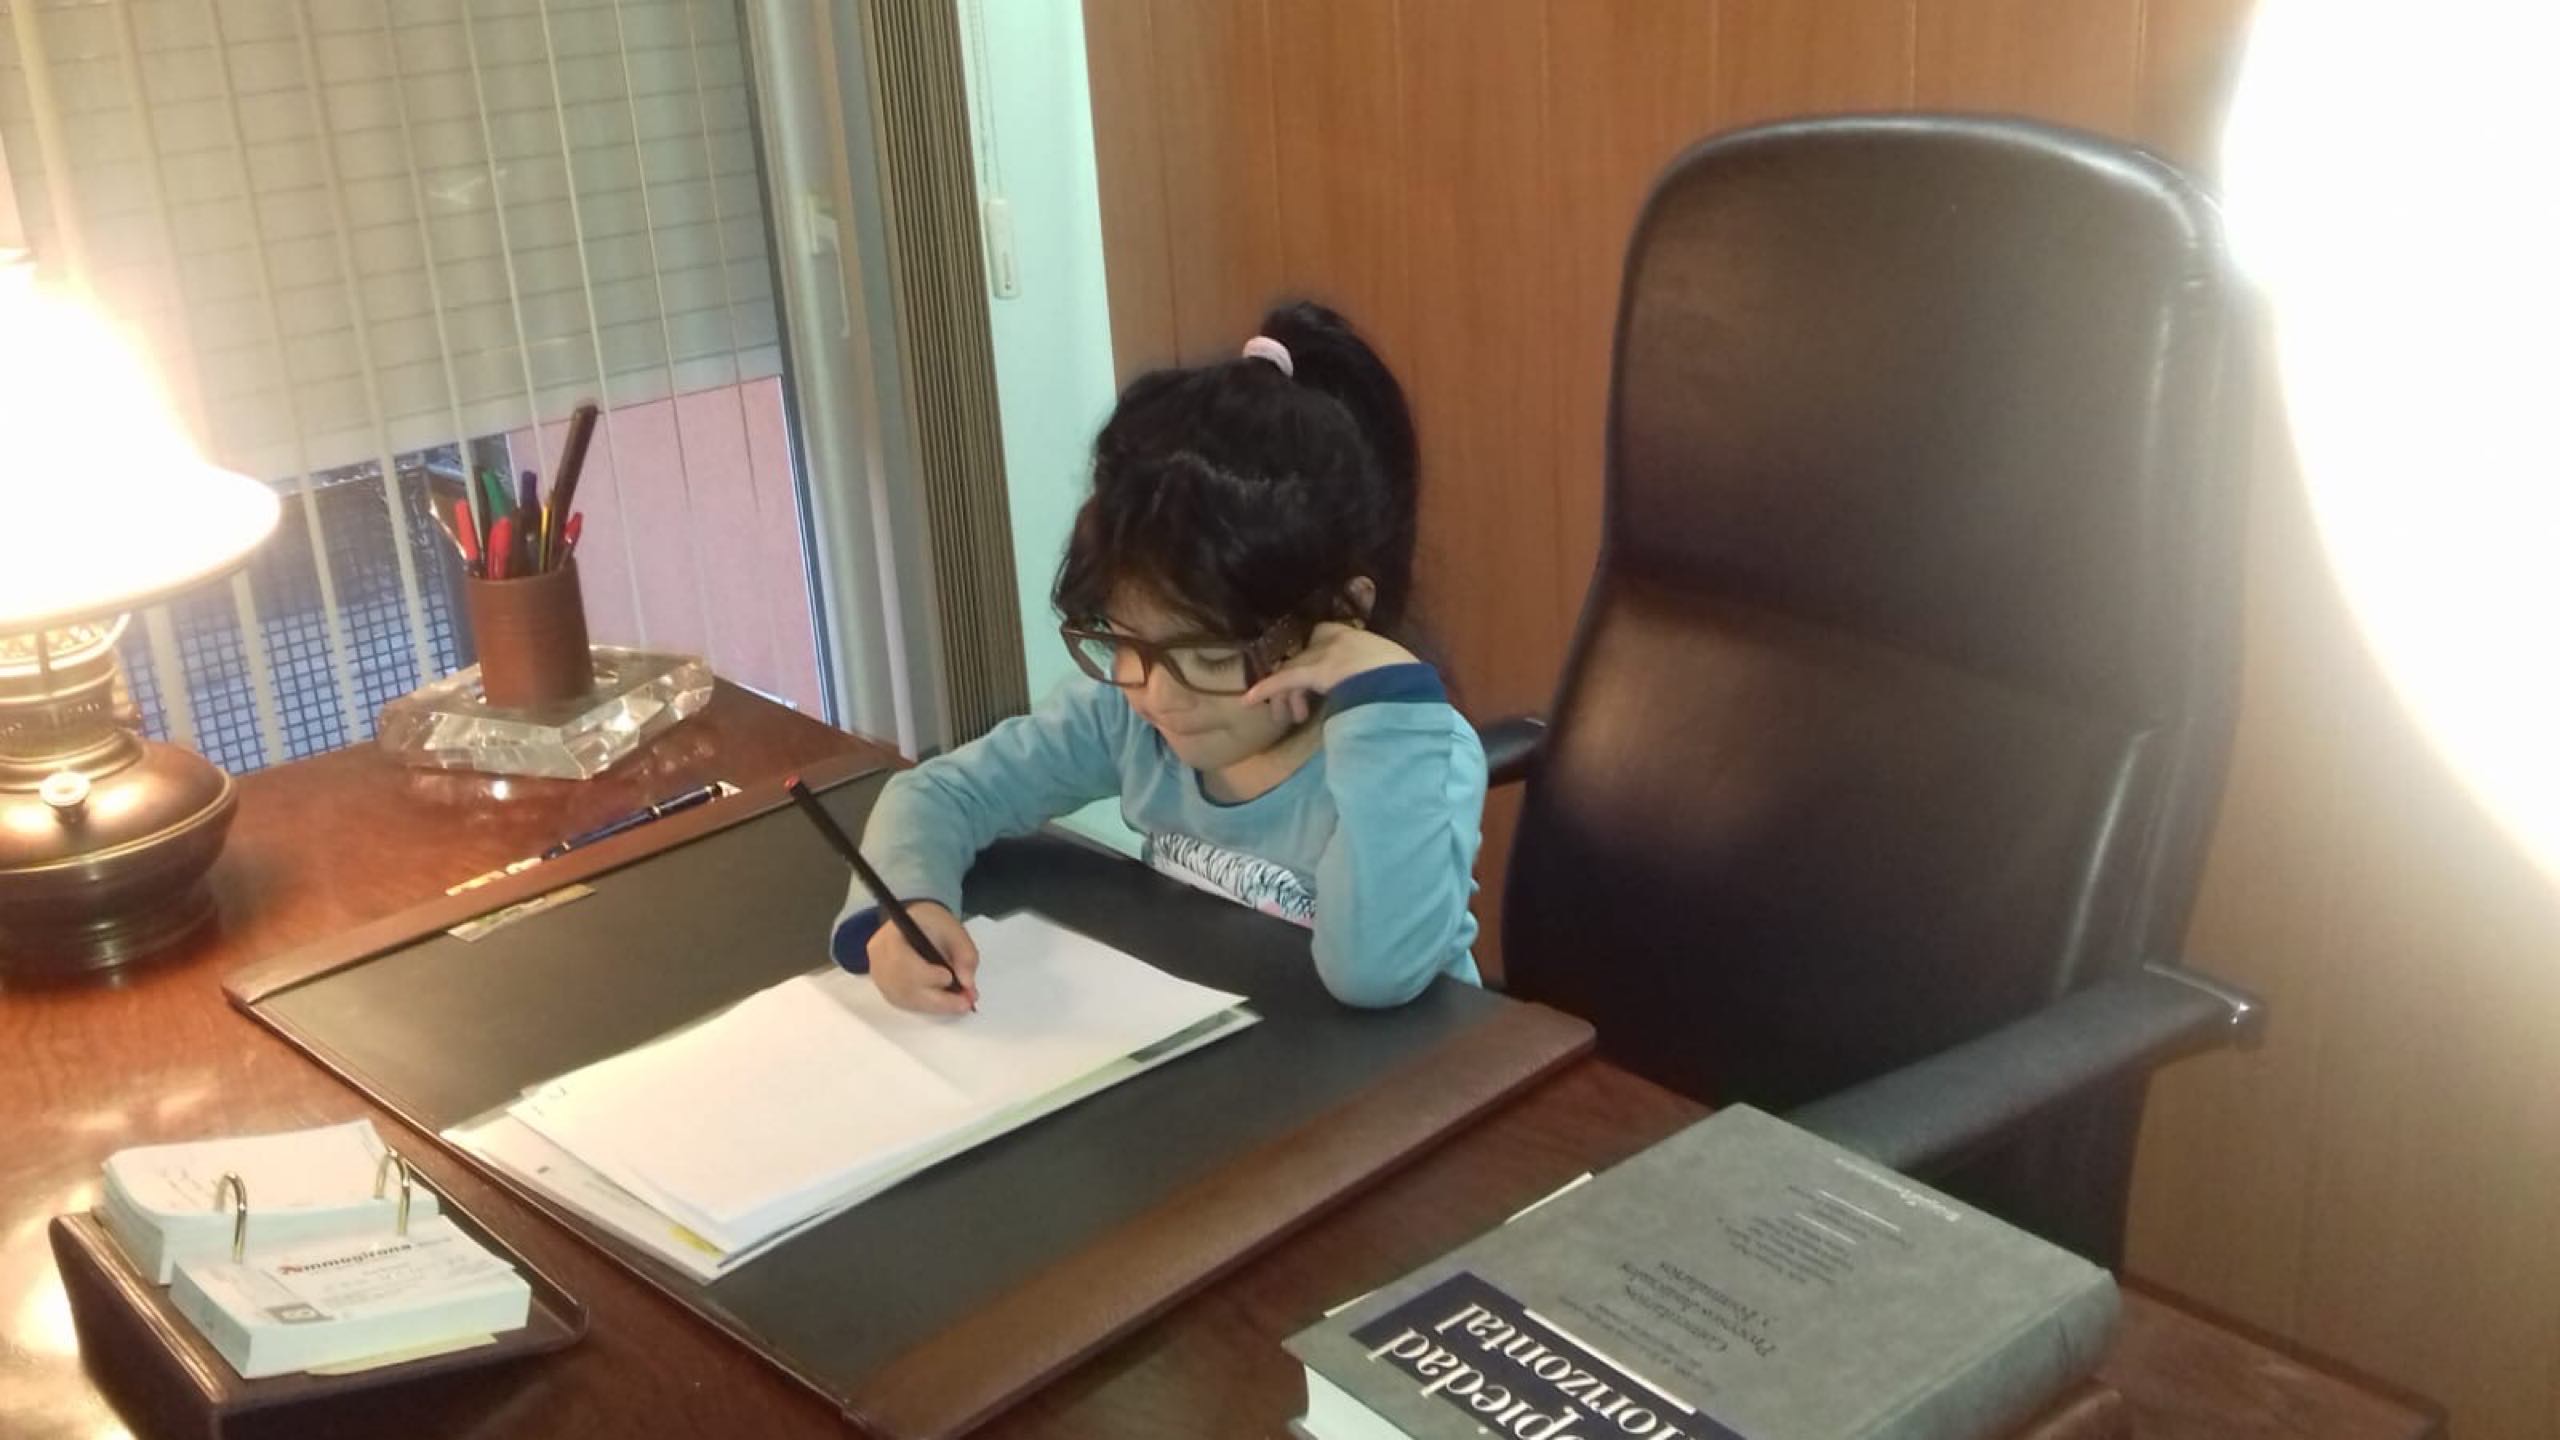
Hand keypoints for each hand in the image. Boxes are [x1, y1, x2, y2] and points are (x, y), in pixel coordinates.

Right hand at [865, 901, 980, 1013]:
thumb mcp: (953, 929)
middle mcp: (879, 958)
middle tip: (965, 1003)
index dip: (925, 974)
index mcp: (890, 936)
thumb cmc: (931, 924)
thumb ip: (964, 953)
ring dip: (936, 1005)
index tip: (949, 976)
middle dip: (938, 999)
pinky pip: (906, 1004)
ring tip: (960, 1004)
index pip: (901, 960)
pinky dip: (929, 1006)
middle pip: (904, 986)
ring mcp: (879, 976)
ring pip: (907, 999)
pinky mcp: (886, 989)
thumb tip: (968, 983)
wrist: (914, 924)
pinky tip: (945, 1003)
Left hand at [1240, 622, 1417, 724]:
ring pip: (1294, 669)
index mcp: (1361, 639)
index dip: (1315, 656)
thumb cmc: (1406, 680)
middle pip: (1306, 657)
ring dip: (1287, 695)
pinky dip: (1266, 688)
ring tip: (1288, 717)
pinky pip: (1284, 679)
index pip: (1328, 636)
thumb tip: (1392, 692)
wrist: (1403, 681)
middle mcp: (1339, 640)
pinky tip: (1249, 700)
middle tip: (1296, 708)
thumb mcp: (1399, 673)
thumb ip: (1386, 675)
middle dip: (1296, 683)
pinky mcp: (1313, 670)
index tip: (1313, 677)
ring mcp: (1325, 653)